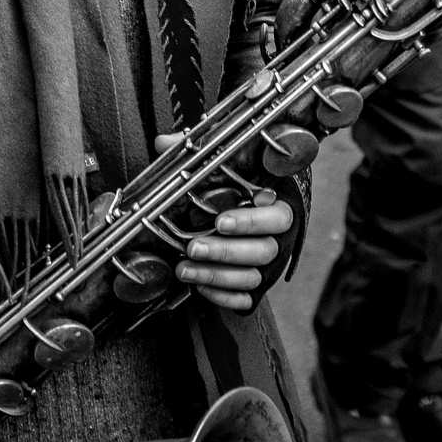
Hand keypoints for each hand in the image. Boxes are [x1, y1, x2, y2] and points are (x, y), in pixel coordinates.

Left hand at [156, 138, 293, 311]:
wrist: (241, 219)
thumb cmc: (231, 190)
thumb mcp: (216, 168)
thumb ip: (194, 152)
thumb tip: (164, 143)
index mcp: (275, 206)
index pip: (274, 216)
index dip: (249, 221)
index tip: (220, 222)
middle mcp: (276, 238)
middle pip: (263, 250)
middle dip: (225, 251)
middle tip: (193, 247)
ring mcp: (267, 265)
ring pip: (252, 276)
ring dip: (217, 275)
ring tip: (184, 269)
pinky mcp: (256, 286)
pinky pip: (245, 298)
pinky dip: (223, 296)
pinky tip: (200, 288)